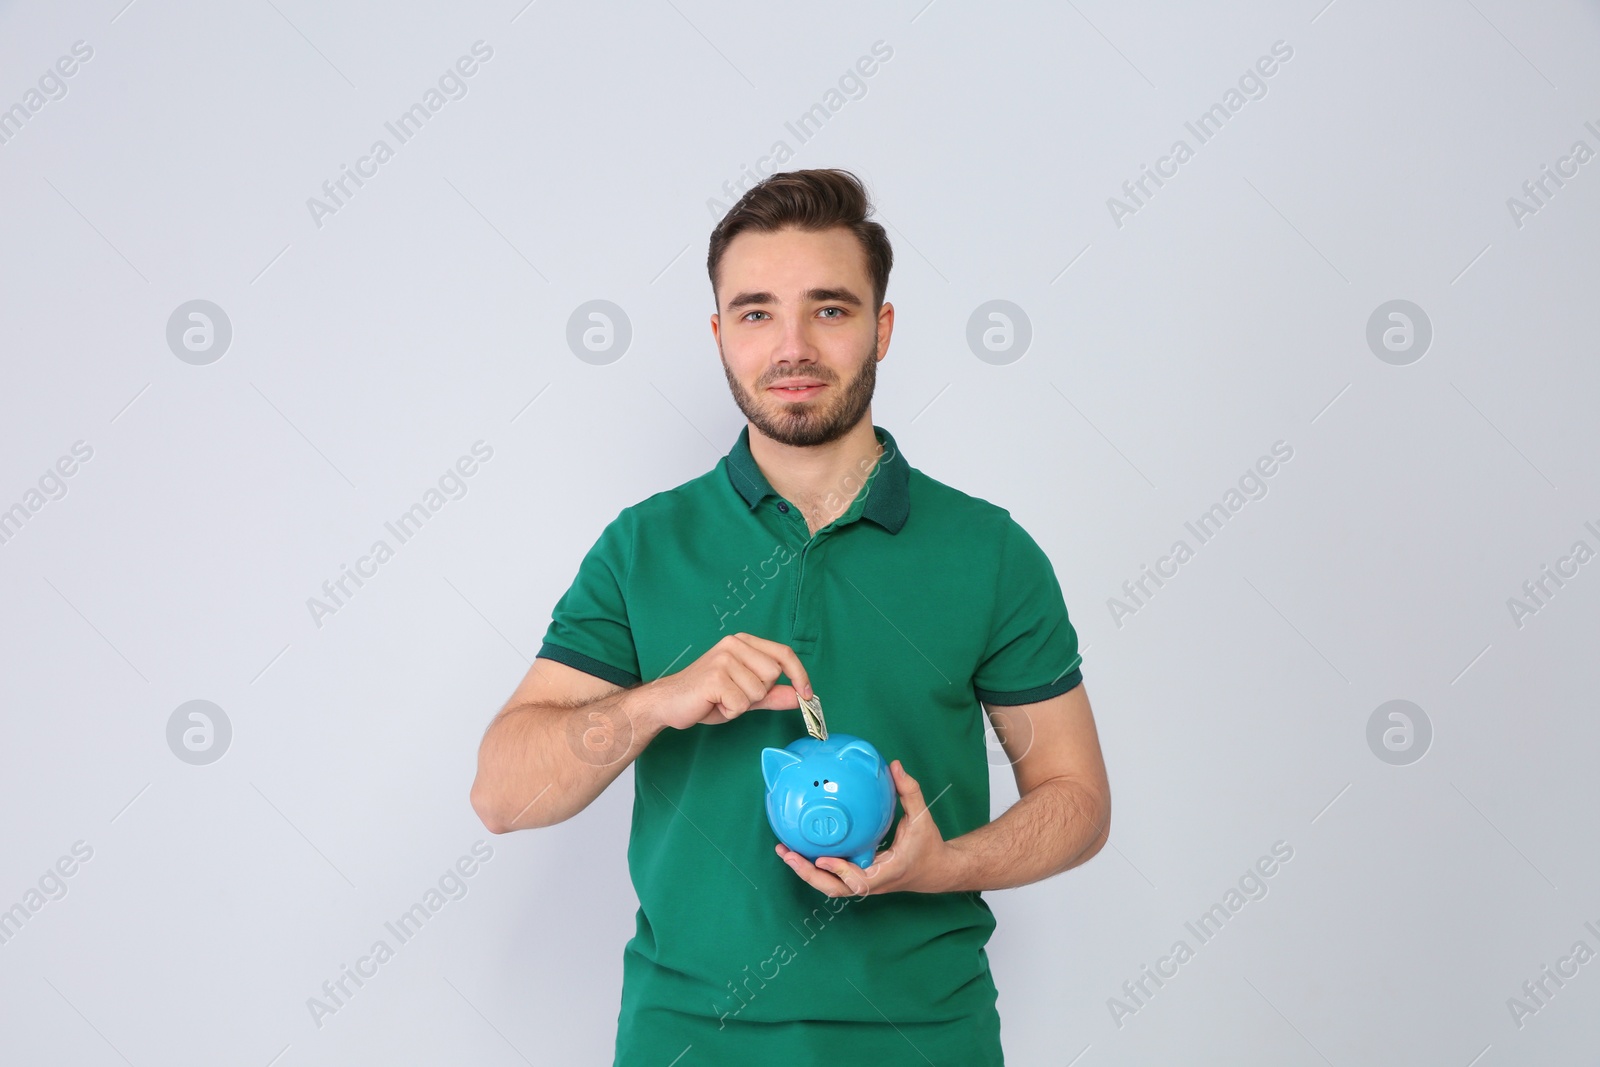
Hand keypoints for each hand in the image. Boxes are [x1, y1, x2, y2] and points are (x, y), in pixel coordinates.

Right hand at [646, 633, 812, 731]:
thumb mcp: (746, 695)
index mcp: (743, 642)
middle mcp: (734, 644)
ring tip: (722, 699)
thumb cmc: (706, 696)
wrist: (669, 703)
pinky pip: (741, 704)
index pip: (784, 653)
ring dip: (742, 704)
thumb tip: (800, 696)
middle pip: (773, 674)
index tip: (807, 693)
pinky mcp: (715, 677)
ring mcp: (724, 659)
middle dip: (758, 693)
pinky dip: (730, 711)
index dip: (799, 674)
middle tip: (734, 693)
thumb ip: (772, 694)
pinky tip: (714, 704)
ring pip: (758, 691)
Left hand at [775, 760, 956, 896]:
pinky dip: (816, 868)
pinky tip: (801, 850)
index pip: (860, 880)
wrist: (936, 870)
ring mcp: (864, 884)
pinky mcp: (860, 879)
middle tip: (788, 854)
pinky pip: (835, 878)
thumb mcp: (922, 817)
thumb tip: (895, 766)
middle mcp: (873, 883)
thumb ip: (909, 791)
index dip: (840, 871)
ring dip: (807, 872)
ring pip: (831, 886)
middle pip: (836, 889)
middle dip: (809, 875)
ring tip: (785, 852)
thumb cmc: (929, 845)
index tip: (822, 859)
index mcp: (888, 872)